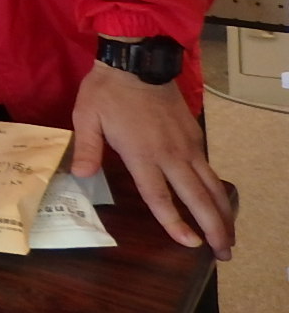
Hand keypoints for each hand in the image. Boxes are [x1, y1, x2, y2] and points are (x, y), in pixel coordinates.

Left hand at [72, 60, 232, 258]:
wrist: (137, 59)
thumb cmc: (107, 90)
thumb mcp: (86, 117)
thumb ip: (87, 148)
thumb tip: (82, 176)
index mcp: (142, 153)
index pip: (161, 198)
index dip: (176, 224)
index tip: (191, 244)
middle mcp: (171, 154)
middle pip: (198, 198)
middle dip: (213, 228)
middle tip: (225, 254)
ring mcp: (187, 144)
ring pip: (211, 185)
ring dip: (223, 213)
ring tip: (230, 237)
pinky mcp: (195, 134)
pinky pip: (209, 168)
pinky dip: (218, 190)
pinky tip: (219, 202)